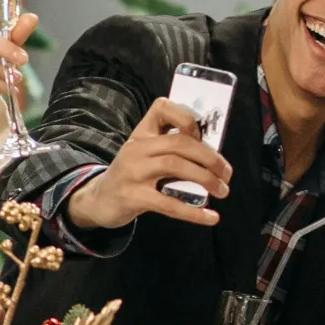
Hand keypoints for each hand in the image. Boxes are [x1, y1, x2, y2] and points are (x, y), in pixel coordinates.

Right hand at [62, 97, 231, 232]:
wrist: (98, 200)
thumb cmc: (131, 176)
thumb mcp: (145, 154)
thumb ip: (171, 149)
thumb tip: (212, 156)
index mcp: (142, 133)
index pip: (163, 108)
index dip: (188, 118)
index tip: (205, 137)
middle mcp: (137, 148)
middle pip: (179, 142)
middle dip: (210, 157)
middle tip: (227, 173)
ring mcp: (133, 172)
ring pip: (175, 166)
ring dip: (206, 178)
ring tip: (222, 190)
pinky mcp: (133, 197)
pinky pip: (168, 203)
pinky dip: (193, 211)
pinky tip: (211, 217)